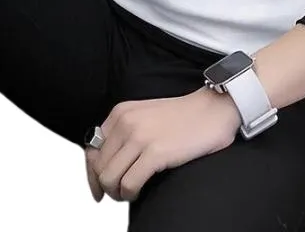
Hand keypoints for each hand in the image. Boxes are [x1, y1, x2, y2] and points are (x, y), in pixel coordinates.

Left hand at [84, 87, 241, 201]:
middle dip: (107, 185)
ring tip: (131, 191)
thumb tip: (104, 165)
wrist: (213, 110)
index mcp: (121, 112)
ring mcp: (140, 136)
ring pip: (109, 178)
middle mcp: (126, 122)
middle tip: (122, 191)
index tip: (99, 188)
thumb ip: (124, 132)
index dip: (92, 174)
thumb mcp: (145, 115)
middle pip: (99, 167)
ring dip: (117, 192)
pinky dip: (130, 193)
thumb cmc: (183, 117)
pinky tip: (140, 191)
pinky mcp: (156, 152)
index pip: (91, 149)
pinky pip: (128, 184)